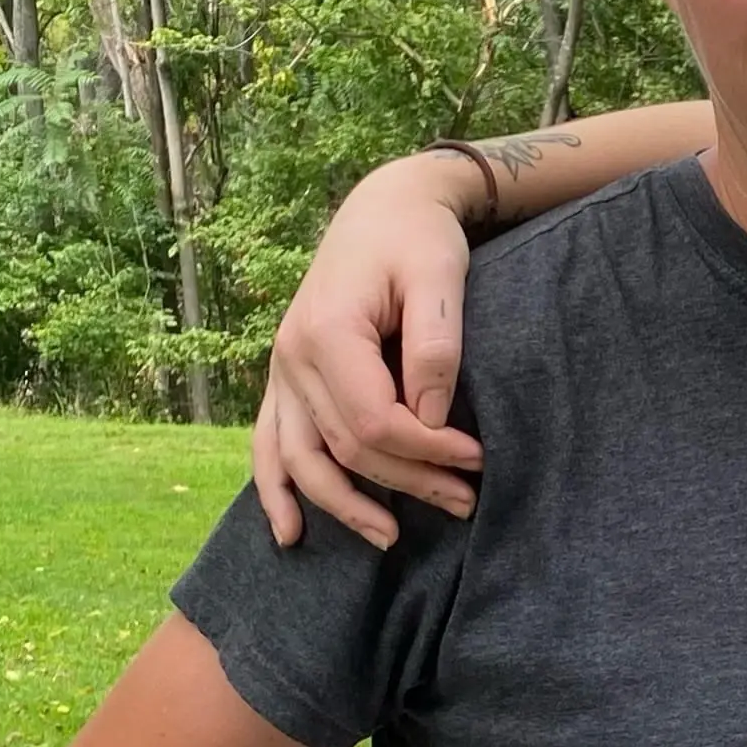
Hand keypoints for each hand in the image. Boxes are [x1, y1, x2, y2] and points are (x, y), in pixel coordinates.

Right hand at [254, 154, 483, 550]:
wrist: (385, 208)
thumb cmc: (419, 239)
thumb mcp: (441, 277)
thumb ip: (436, 347)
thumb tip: (431, 417)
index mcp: (328, 333)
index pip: (375, 421)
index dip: (429, 452)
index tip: (478, 459)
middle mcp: (292, 357)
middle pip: (347, 447)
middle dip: (409, 482)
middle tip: (467, 502)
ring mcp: (282, 371)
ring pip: (301, 459)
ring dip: (345, 505)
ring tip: (393, 538)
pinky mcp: (287, 379)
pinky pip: (269, 445)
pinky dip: (277, 490)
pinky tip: (291, 534)